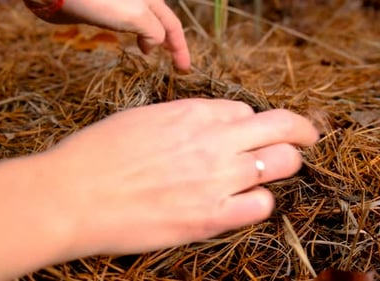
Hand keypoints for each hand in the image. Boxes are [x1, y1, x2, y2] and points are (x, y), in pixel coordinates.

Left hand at [43, 0, 189, 70]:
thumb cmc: (100, 1)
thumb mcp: (137, 16)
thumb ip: (154, 31)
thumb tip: (155, 46)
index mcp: (152, 0)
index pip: (173, 26)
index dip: (181, 48)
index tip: (184, 69)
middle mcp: (142, 0)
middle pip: (163, 23)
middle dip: (171, 43)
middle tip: (176, 64)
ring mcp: (124, 4)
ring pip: (147, 24)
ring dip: (154, 40)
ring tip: (153, 55)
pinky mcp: (106, 10)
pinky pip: (131, 24)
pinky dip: (138, 36)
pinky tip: (135, 44)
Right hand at [47, 98, 319, 257]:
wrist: (71, 197)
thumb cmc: (96, 154)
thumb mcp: (142, 118)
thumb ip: (181, 119)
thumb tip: (207, 124)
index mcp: (192, 112)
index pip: (245, 110)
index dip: (248, 122)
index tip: (245, 132)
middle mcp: (213, 141)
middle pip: (281, 127)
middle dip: (301, 130)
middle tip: (308, 136)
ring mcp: (216, 179)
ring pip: (282, 163)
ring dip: (284, 165)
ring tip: (277, 171)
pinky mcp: (210, 217)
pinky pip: (261, 206)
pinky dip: (261, 202)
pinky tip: (245, 203)